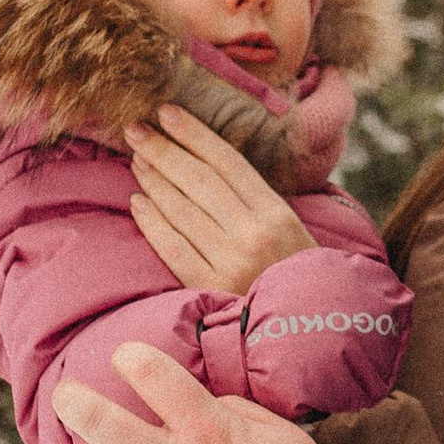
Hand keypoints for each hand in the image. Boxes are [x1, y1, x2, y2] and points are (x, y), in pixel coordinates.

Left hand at [130, 105, 316, 296]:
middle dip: (164, 150)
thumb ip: (255, 201)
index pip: (227, 162)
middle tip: (135, 128)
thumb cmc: (294, 275)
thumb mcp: (291, 230)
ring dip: (154, 180)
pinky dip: (152, 222)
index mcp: (277, 213)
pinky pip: (173, 248)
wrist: (308, 332)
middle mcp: (254, 234)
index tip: (167, 112)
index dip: (194, 134)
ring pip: (182, 210)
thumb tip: (207, 164)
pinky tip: (137, 202)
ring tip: (136, 158)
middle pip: (199, 181)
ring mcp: (230, 262)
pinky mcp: (210, 289)